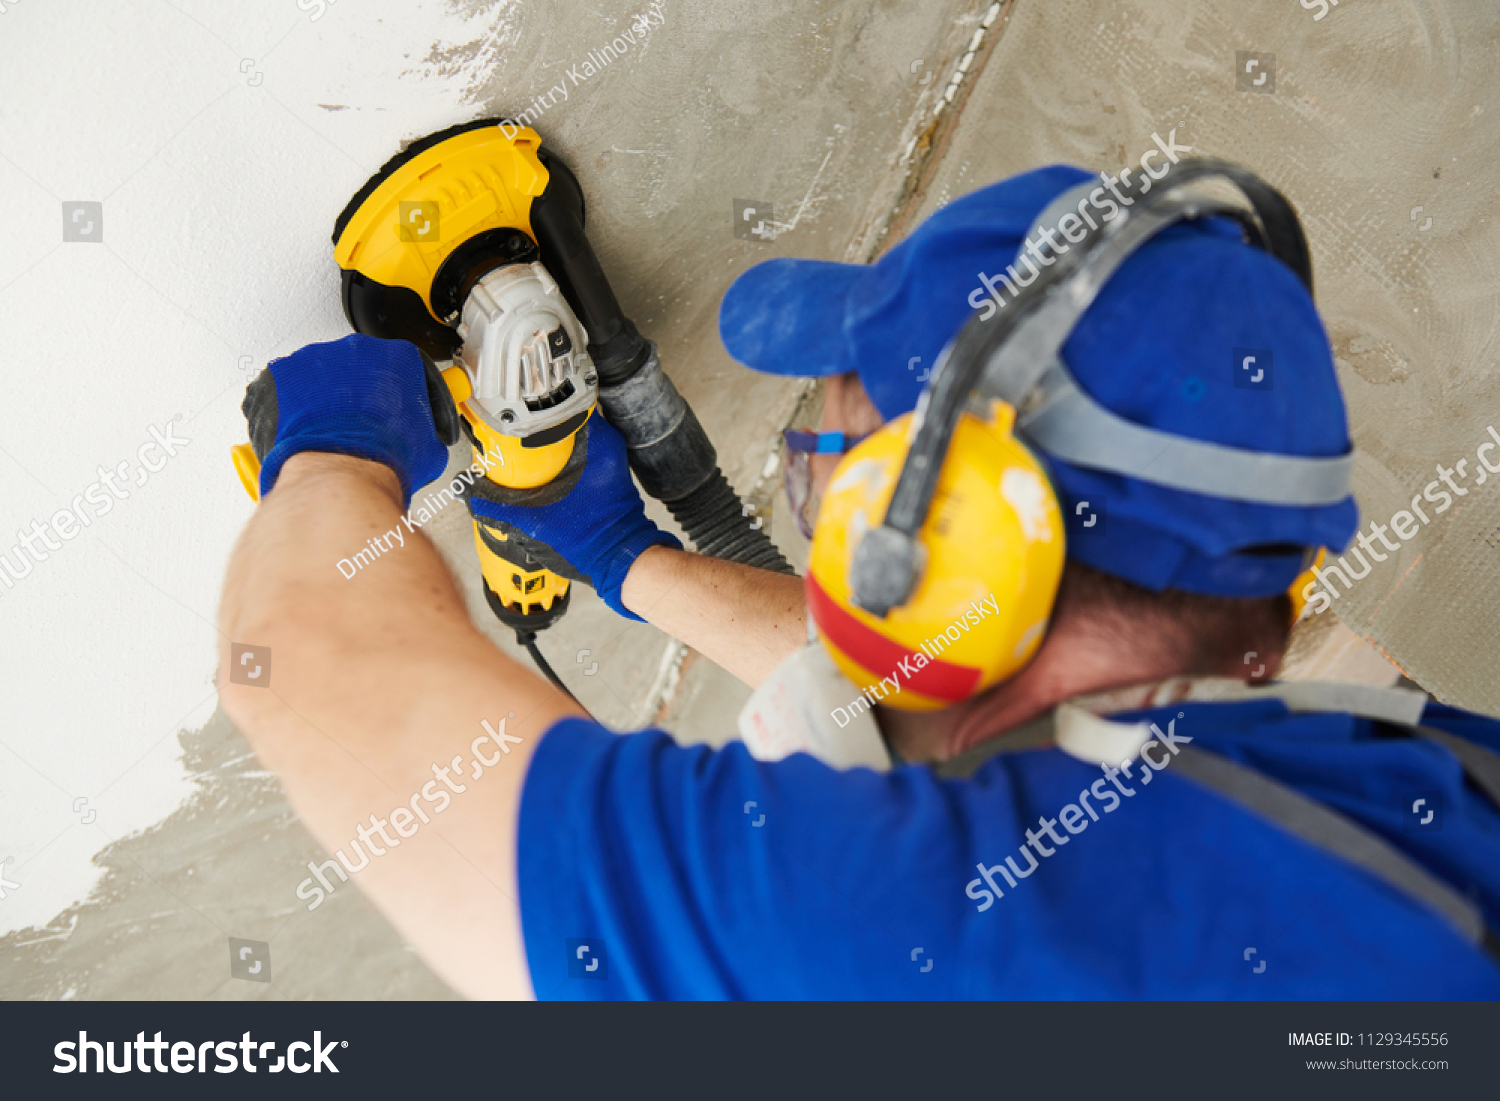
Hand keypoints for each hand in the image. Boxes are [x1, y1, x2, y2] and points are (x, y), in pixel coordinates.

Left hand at [243, 334, 458, 506]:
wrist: (340, 471)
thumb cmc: (381, 456)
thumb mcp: (429, 447)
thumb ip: (425, 430)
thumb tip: (424, 441)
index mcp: (398, 356)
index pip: (406, 369)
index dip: (404, 394)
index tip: (400, 406)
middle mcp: (357, 349)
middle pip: (362, 367)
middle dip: (363, 393)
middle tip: (366, 421)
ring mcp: (316, 358)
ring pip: (323, 374)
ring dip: (327, 398)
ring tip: (332, 429)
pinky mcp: (281, 374)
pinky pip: (287, 386)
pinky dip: (293, 406)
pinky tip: (304, 428)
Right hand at [468, 412, 680, 619]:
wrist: (618, 558)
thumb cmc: (591, 538)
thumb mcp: (538, 520)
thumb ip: (501, 507)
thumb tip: (473, 495)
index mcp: (598, 444)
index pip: (568, 405)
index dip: (541, 406)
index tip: (521, 411)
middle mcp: (607, 445)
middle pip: (569, 417)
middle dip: (542, 421)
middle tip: (517, 427)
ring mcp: (609, 457)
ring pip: (575, 433)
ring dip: (552, 436)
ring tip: (526, 442)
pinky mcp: (608, 470)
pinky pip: (581, 449)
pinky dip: (563, 452)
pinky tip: (544, 462)